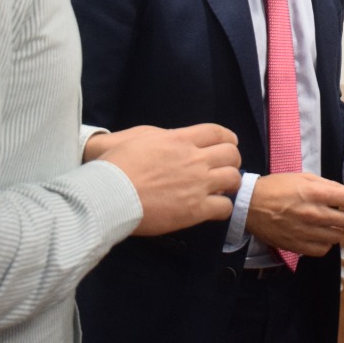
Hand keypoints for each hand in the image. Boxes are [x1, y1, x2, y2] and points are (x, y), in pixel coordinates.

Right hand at [86, 124, 241, 235]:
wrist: (110, 194)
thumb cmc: (117, 164)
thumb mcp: (141, 137)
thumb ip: (164, 138)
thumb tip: (175, 140)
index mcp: (180, 140)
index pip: (217, 132)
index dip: (227, 138)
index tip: (227, 144)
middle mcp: (194, 160)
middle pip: (232, 154)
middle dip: (231, 160)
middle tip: (223, 168)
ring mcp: (198, 185)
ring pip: (233, 179)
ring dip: (230, 183)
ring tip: (221, 189)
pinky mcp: (196, 210)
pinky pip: (224, 207)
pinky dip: (222, 208)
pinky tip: (213, 209)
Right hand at [248, 173, 343, 255]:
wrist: (250, 205)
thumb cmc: (277, 187)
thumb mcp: (304, 177)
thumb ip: (329, 186)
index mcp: (315, 193)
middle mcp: (313, 214)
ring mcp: (306, 232)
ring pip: (338, 236)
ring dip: (340, 229)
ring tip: (332, 222)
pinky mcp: (298, 246)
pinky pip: (323, 249)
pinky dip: (326, 242)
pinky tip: (320, 234)